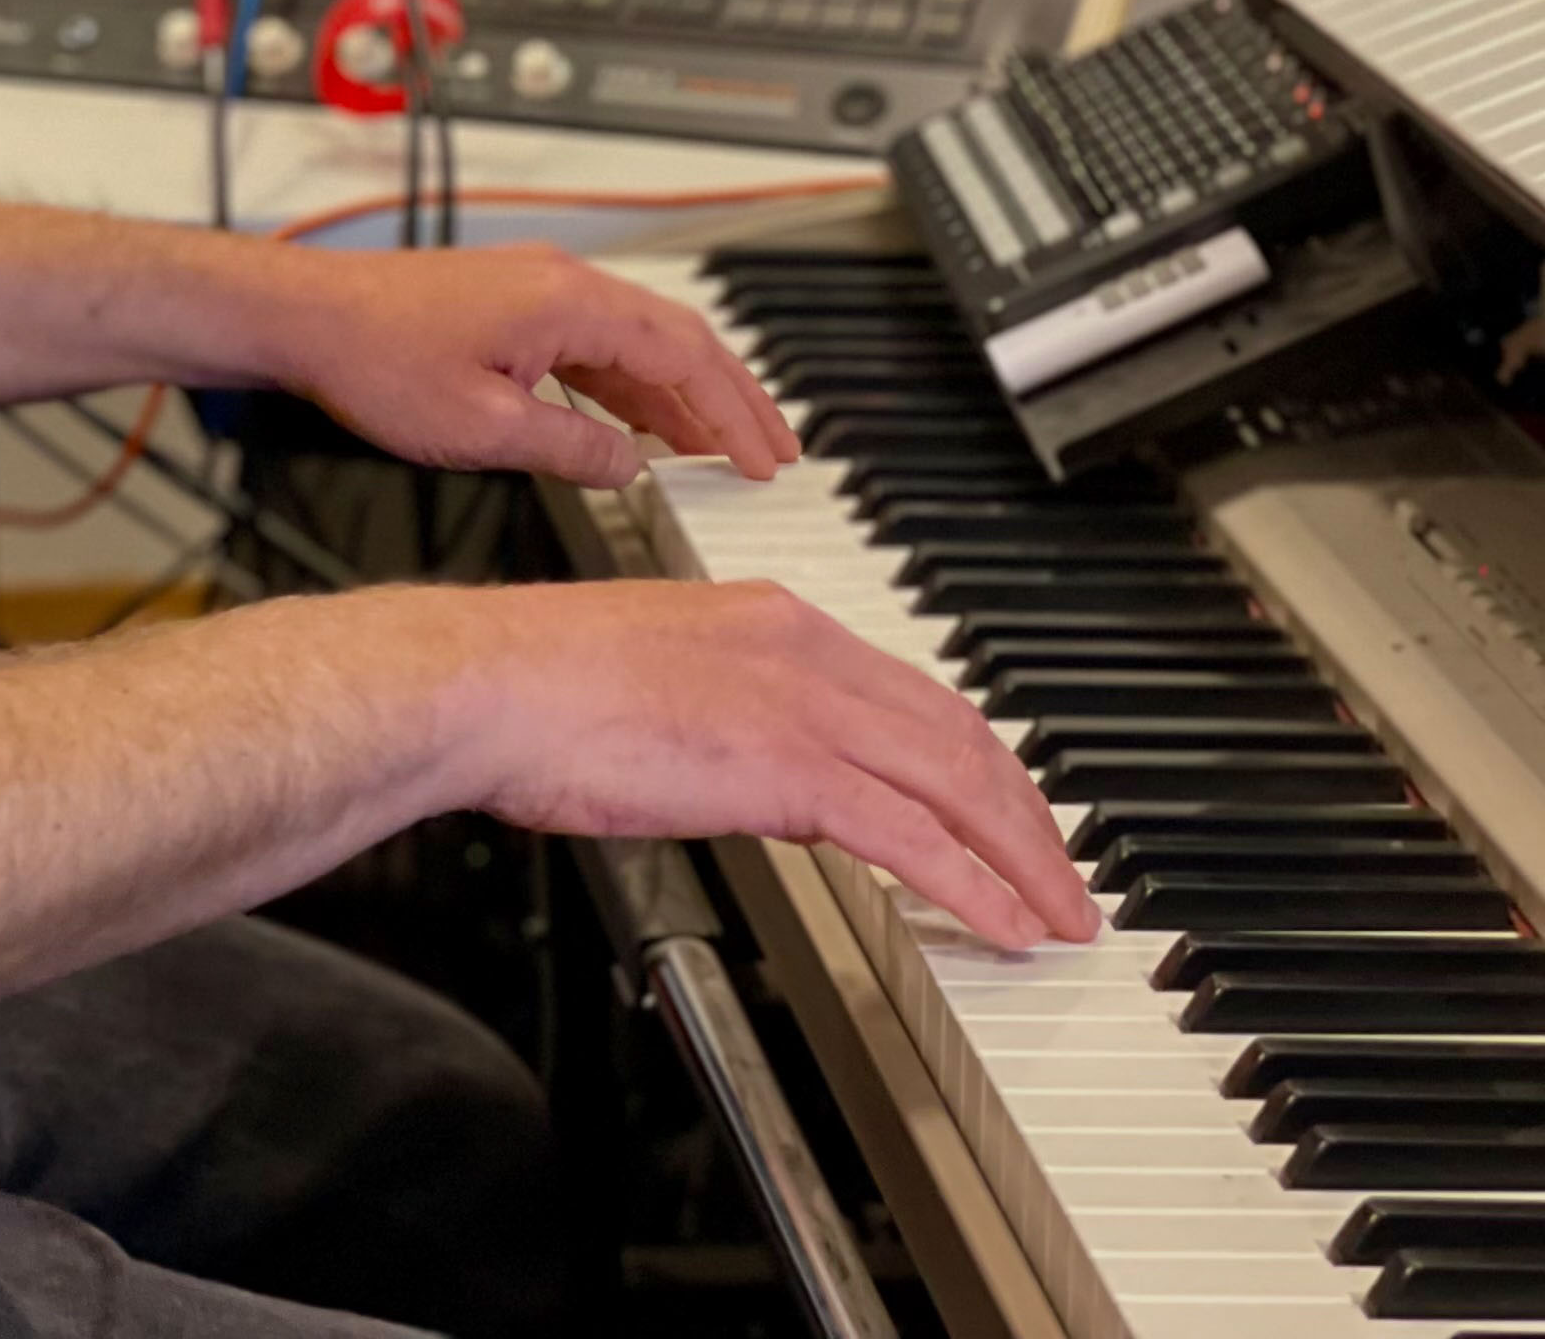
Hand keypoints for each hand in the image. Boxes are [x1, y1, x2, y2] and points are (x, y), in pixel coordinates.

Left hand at [255, 241, 799, 485]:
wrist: (303, 316)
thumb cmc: (375, 358)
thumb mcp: (484, 428)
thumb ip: (571, 448)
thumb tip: (629, 467)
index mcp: (570, 303)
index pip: (686, 356)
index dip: (733, 414)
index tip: (766, 461)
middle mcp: (563, 284)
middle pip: (677, 341)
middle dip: (730, 400)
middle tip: (774, 453)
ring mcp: (537, 290)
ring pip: (638, 343)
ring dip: (683, 396)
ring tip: (723, 450)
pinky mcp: (511, 306)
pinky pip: (595, 346)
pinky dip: (630, 388)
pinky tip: (642, 432)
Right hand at [440, 578, 1100, 950]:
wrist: (484, 682)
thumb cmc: (529, 682)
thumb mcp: (652, 676)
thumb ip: (725, 712)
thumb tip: (759, 773)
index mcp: (771, 619)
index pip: (912, 691)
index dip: (975, 758)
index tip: (1001, 806)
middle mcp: (804, 649)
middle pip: (960, 734)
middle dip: (1025, 814)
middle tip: (1060, 872)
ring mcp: (801, 705)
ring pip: (957, 783)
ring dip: (1024, 858)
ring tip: (1057, 912)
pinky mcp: (786, 766)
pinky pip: (914, 837)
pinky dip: (975, 885)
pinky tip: (1005, 924)